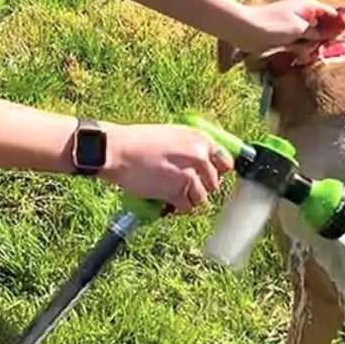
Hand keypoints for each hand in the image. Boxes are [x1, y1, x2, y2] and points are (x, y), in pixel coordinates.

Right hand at [99, 123, 233, 213]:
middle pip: (214, 183)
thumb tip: (204, 162)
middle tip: (185, 187)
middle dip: (201, 187)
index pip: (226, 162)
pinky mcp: (177, 192)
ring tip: (174, 194)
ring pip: (203, 198)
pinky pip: (188, 207)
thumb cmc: (138, 141)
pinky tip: (168, 201)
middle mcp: (200, 156)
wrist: (117, 151)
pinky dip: (179, 208)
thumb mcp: (172, 135)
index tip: (210, 177)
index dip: (218, 172)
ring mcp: (190, 175)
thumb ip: (191, 148)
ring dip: (190, 199)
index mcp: (200, 139)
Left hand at [229, 0, 340, 54]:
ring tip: (306, 54)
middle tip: (322, 51)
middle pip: (323, 27)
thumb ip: (318, 32)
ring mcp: (295, 23)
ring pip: (312, 37)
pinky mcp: (287, 34)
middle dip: (324, 40)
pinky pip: (300, 43)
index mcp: (309, 5)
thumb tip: (332, 33)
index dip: (338, 27)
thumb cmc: (273, 25)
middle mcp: (304, 12)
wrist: (246, 30)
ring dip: (311, 47)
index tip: (342, 40)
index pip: (332, 14)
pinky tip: (299, 56)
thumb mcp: (299, 29)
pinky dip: (301, 49)